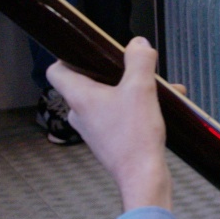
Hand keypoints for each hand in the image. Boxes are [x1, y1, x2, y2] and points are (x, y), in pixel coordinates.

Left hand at [47, 38, 172, 212]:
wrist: (142, 174)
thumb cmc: (135, 135)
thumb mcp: (141, 89)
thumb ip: (139, 61)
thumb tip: (138, 43)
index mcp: (79, 97)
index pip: (57, 71)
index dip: (70, 57)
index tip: (93, 51)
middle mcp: (80, 113)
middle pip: (87, 81)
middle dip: (114, 72)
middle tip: (135, 67)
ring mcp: (93, 127)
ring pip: (107, 97)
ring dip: (131, 89)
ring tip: (159, 87)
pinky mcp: (107, 138)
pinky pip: (118, 113)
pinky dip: (136, 106)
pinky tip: (162, 106)